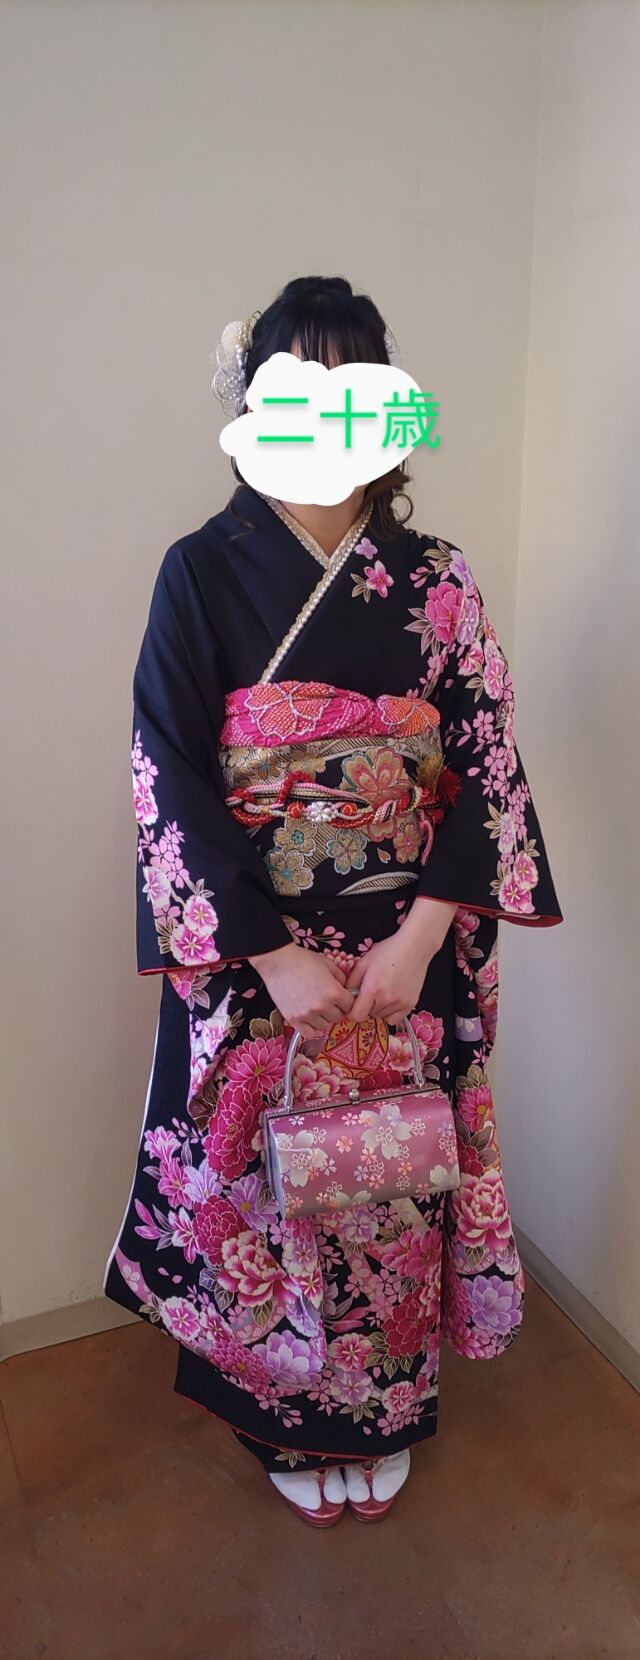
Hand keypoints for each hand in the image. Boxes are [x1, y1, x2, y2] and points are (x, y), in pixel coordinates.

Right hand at [247, 942, 356, 1038]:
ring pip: (324, 1026)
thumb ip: (341, 978)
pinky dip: (310, 1027)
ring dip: (322, 1018)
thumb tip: (346, 988)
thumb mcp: (328, 964)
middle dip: (335, 1009)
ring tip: (315, 1007)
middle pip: (338, 1017)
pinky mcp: (293, 1019)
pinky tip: (307, 1017)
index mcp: (334, 992)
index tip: (340, 998)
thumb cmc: (302, 960)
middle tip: (326, 1001)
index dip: (346, 1000)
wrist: (278, 962)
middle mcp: (322, 1006)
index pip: (350, 1006)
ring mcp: (307, 1014)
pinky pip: (308, 1032)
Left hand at [345, 896, 456, 1022]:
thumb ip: (351, 982)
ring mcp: (400, 1003)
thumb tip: (345, 996)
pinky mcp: (410, 1004)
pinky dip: (391, 1012)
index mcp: (372, 989)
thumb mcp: (364, 962)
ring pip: (381, 1016)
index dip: (352, 1010)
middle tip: (371, 990)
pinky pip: (394, 1018)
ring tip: (383, 990)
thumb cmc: (388, 951)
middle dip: (366, 1006)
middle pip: (368, 1015)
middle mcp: (386, 999)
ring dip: (378, 1008)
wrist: (414, 947)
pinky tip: (391, 998)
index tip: (354, 1003)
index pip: (356, 1015)